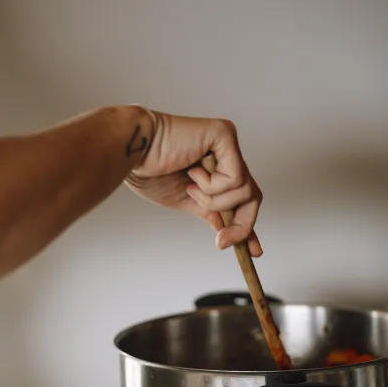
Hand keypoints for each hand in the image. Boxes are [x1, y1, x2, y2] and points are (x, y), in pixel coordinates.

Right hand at [125, 108, 262, 256]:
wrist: (133, 154)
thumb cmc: (151, 172)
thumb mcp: (187, 200)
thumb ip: (210, 211)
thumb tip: (228, 232)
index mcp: (217, 167)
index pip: (243, 198)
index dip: (248, 225)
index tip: (254, 252)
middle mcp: (226, 152)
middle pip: (252, 195)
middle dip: (241, 224)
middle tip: (221, 240)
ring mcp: (227, 142)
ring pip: (244, 191)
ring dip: (214, 200)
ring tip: (191, 186)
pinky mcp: (225, 135)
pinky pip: (236, 177)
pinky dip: (212, 186)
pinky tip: (193, 172)